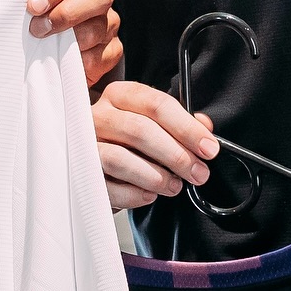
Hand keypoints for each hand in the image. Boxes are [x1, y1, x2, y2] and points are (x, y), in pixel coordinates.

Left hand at [28, 0, 121, 88]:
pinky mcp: (113, 48)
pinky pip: (101, 57)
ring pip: (97, 29)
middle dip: (67, 14)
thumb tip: (15, 8)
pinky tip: (63, 61)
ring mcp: (110, 21)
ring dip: (67, 42)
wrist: (48, 36)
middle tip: (40, 29)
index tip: (34, 7)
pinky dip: (78, 62)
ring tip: (47, 47)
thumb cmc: (38, 13)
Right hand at [92, 79, 220, 213]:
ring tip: (174, 186)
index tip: (209, 148)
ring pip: (120, 159)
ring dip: (156, 177)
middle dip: (177, 155)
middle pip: (140, 130)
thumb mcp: (154, 124)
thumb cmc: (128, 141)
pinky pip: (107, 186)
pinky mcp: (81, 173)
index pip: (156, 104)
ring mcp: (85, 144)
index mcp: (120, 96)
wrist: (96, 164)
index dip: (187, 127)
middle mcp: (99, 116)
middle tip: (198, 173)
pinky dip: (134, 194)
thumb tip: (204, 127)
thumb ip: (179, 122)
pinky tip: (149, 195)